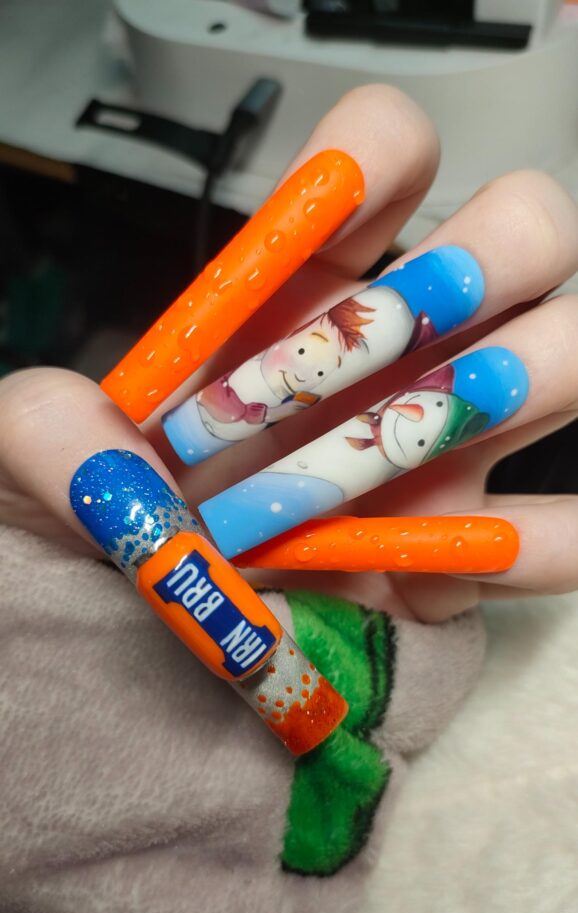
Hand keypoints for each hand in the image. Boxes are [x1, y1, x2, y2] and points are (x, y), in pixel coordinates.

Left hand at [1, 85, 576, 621]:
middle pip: (525, 225)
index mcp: (303, 295)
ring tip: (413, 449)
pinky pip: (564, 532)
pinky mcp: (473, 544)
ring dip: (523, 379)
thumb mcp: (33, 466)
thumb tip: (111, 457)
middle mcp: (400, 350)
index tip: (331, 213)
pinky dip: (539, 545)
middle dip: (481, 259)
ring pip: (572, 347)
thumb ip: (40, 433)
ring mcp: (450, 442)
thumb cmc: (102, 531)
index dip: (381, 159)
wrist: (154, 644)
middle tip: (384, 343)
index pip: (385, 158)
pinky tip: (447, 573)